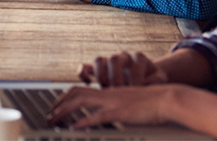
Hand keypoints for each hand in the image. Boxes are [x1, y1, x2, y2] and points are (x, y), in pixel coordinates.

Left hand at [48, 84, 177, 129]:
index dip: (64, 97)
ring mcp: (112, 101)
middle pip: (74, 93)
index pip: (80, 89)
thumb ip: (115, 106)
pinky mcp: (120, 112)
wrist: (168, 98)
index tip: (55, 106)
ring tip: (53, 120)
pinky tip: (74, 127)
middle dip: (58, 103)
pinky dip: (83, 122)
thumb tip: (105, 115)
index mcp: (108, 92)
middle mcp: (107, 93)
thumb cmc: (152, 102)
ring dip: (63, 111)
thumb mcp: (129, 102)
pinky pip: (97, 116)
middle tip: (48, 114)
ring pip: (80, 101)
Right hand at [78, 51, 168, 87]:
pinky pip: (84, 67)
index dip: (136, 75)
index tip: (138, 89)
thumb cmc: (152, 81)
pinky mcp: (97, 70)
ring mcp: (108, 62)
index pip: (135, 60)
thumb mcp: (159, 80)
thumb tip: (147, 84)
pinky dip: (83, 74)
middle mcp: (122, 56)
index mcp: (138, 57)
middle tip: (119, 91)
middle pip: (114, 58)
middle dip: (116, 77)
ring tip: (105, 89)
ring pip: (98, 60)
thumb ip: (156, 81)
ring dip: (100, 76)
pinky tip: (88, 84)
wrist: (145, 78)